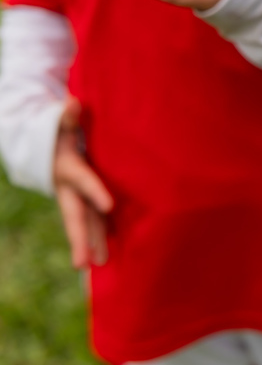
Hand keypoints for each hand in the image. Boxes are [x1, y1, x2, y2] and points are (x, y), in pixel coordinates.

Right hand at [52, 98, 112, 268]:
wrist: (42, 146)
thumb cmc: (59, 131)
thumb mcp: (61, 122)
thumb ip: (67, 116)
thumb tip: (73, 105)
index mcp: (68, 167)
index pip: (84, 181)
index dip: (96, 192)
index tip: (110, 206)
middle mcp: (68, 188)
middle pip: (76, 214)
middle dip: (80, 238)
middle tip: (83, 264)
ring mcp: (73, 197)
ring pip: (82, 221)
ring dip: (89, 243)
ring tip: (95, 266)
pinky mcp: (80, 200)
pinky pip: (88, 219)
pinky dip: (96, 235)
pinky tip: (105, 254)